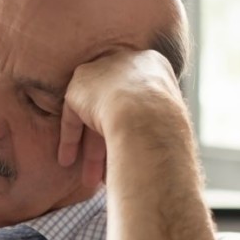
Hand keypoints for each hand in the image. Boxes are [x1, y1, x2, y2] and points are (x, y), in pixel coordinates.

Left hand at [57, 49, 184, 187]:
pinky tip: (67, 160)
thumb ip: (161, 120)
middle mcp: (126, 62)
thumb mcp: (173, 118)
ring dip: (91, 147)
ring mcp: (101, 71)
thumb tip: (166, 142)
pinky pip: (73, 114)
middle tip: (108, 168)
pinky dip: (70, 138)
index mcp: (154, 65)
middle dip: (109, 140)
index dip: (132, 124)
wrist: (146, 113)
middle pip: (113, 106)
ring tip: (89, 177)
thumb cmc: (167, 123)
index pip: (137, 96)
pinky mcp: (79, 85)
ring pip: (94, 114)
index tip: (129, 145)